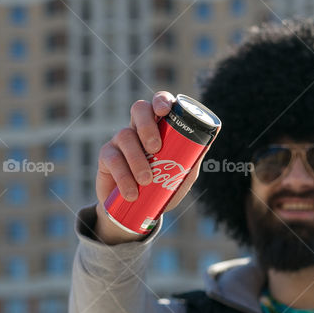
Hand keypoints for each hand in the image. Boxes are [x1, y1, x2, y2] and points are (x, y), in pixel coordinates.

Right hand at [94, 91, 209, 242]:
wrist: (140, 211)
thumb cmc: (164, 187)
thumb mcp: (182, 173)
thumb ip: (193, 157)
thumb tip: (207, 143)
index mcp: (159, 126)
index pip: (159, 103)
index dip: (161, 101)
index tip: (165, 111)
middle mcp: (138, 127)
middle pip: (139, 109)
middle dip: (147, 125)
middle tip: (156, 148)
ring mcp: (120, 140)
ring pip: (125, 136)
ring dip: (137, 159)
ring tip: (147, 180)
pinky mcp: (106, 157)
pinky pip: (113, 159)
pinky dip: (123, 176)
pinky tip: (132, 192)